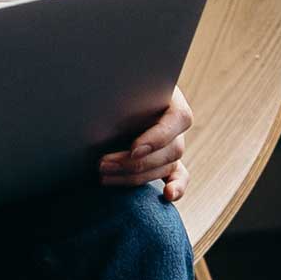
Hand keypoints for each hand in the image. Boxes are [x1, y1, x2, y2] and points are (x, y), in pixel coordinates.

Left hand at [100, 86, 191, 201]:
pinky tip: (167, 195)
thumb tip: (101, 92)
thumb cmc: (115, 85)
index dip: (157, 137)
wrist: (113, 92)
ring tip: (104, 175)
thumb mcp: (120, 84)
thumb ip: (120, 91)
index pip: (177, 120)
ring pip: (165, 166)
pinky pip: (180, 176)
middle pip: (169, 150)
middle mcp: (176, 124)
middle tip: (102, 163)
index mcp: (172, 99)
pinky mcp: (168, 160)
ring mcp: (173, 143)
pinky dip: (177, 187)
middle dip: (134, 162)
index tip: (133, 149)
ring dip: (135, 176)